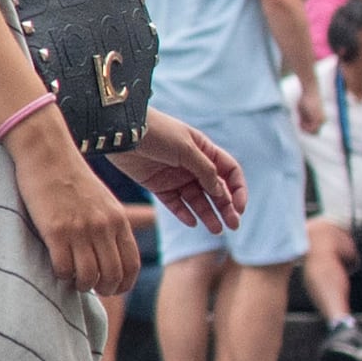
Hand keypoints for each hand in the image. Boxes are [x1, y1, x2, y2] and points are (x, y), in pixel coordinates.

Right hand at [15, 123, 139, 301]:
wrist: (47, 154)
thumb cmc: (71, 178)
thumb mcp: (103, 201)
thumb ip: (111, 225)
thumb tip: (113, 253)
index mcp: (119, 220)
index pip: (131, 264)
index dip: (124, 284)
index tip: (112, 288)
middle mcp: (103, 227)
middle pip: (112, 275)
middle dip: (102, 289)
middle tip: (89, 287)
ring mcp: (80, 229)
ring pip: (89, 276)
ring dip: (80, 284)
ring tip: (72, 278)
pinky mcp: (55, 230)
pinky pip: (63, 268)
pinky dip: (61, 275)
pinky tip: (56, 267)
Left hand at [126, 109, 247, 234]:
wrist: (121, 131)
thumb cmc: (157, 132)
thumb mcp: (186, 148)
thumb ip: (204, 170)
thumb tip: (221, 191)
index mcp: (204, 150)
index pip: (229, 172)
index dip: (237, 190)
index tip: (239, 207)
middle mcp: (192, 165)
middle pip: (215, 190)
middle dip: (225, 207)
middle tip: (233, 225)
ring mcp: (175, 176)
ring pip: (197, 199)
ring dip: (208, 214)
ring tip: (216, 230)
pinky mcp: (157, 185)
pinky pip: (175, 203)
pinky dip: (184, 213)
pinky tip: (192, 222)